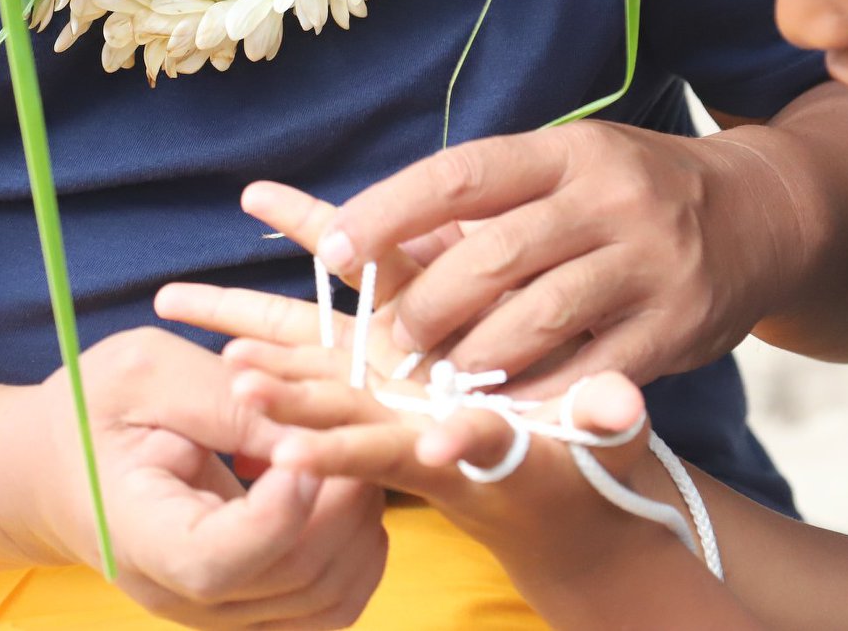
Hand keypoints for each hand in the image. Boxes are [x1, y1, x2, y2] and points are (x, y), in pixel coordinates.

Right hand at [0, 328, 386, 629]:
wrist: (56, 470)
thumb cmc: (93, 412)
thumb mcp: (142, 372)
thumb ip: (224, 397)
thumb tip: (306, 430)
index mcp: (140, 535)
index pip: (220, 561)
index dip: (280, 508)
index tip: (298, 442)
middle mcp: (181, 595)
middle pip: (292, 579)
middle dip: (342, 500)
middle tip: (344, 430)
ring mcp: (219, 612)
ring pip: (327, 600)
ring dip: (360, 526)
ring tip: (343, 456)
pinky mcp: (250, 608)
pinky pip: (330, 605)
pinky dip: (358, 553)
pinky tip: (342, 493)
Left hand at [153, 280, 684, 587]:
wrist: (555, 504)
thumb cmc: (590, 471)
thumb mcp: (606, 445)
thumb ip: (607, 419)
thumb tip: (621, 405)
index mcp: (472, 447)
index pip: (434, 443)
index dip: (405, 439)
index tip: (385, 438)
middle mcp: (424, 438)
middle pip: (357, 426)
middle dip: (306, 414)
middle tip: (251, 396)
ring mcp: (401, 419)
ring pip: (330, 398)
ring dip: (278, 386)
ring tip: (226, 363)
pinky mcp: (388, 396)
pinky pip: (328, 371)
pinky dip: (283, 358)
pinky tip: (231, 343)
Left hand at [309, 121, 816, 391]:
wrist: (765, 212)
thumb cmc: (634, 191)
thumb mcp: (569, 168)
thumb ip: (487, 201)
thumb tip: (369, 231)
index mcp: (569, 151)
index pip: (461, 174)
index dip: (388, 212)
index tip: (332, 249)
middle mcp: (609, 199)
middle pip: (493, 255)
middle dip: (426, 307)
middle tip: (386, 343)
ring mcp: (648, 262)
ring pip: (537, 319)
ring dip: (472, 360)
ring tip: (430, 384)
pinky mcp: (677, 325)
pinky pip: (593, 373)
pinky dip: (538, 399)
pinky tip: (499, 413)